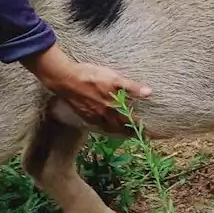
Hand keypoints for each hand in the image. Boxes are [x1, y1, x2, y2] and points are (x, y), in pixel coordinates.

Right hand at [24, 44, 149, 132]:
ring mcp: (91, 114)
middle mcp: (103, 114)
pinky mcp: (82, 112)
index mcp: (112, 107)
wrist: (64, 79)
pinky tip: (104, 124)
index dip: (138, 128)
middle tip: (136, 136)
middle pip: (118, 127)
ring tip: (123, 133)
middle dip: (128, 132)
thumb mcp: (114, 78)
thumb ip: (131, 87)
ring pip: (107, 127)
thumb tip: (149, 93)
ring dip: (116, 131)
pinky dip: (103, 127)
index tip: (147, 135)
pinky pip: (96, 124)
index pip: (129, 121)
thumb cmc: (90, 76)